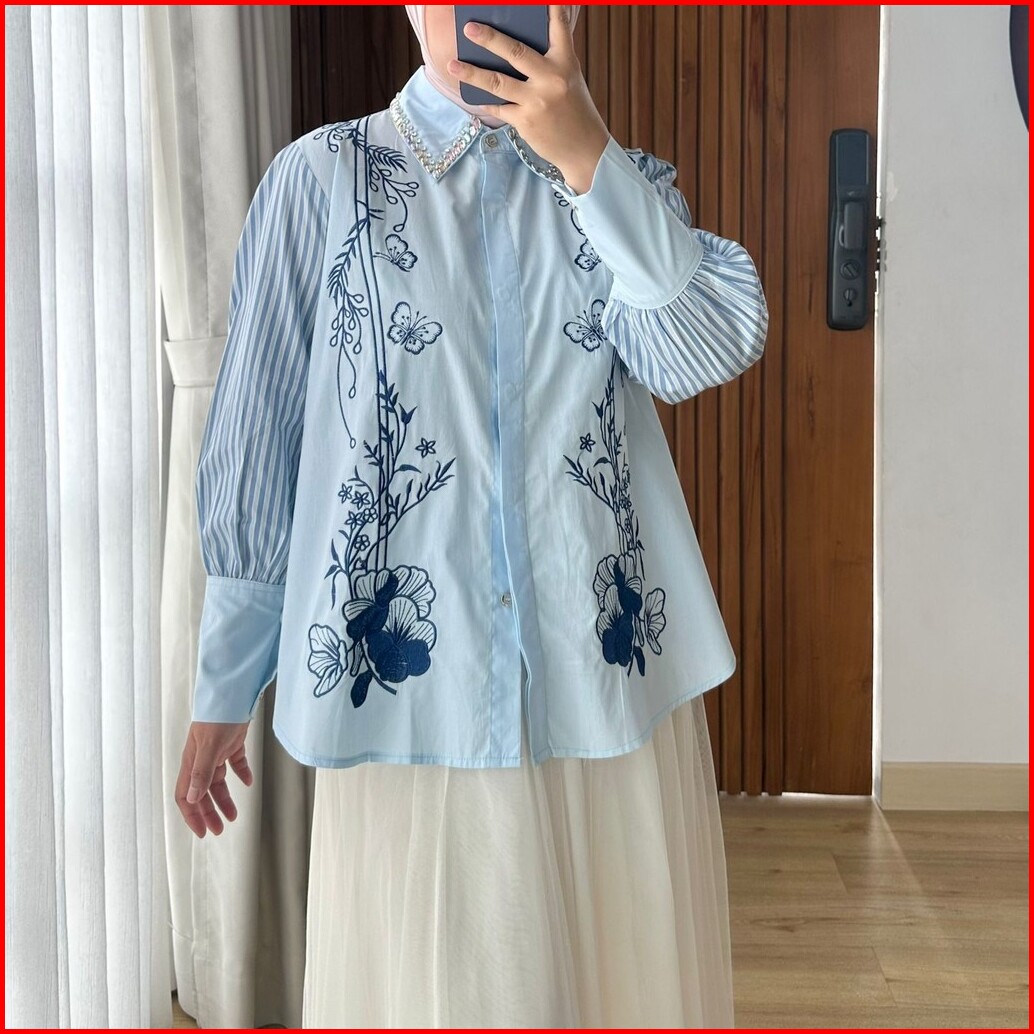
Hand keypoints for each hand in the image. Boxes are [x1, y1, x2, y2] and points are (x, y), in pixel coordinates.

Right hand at [175, 720, 253, 837]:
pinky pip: (235, 764)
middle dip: (209, 813)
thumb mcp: (209, 748)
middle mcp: (201, 760)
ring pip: (218, 782)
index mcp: (191, 763)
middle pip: (202, 793)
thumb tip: (193, 799)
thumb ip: (201, 773)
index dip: (192, 815)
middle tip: (219, 830)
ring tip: (234, 815)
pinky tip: (247, 782)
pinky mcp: (232, 744)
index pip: (186, 796)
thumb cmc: (217, 717)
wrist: (233, 694)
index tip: (202, 831)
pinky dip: (241, 774)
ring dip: (224, 799)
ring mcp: (216, 752)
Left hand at [447, 5, 610, 193]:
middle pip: (515, 52)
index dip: (551, 8)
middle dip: (490, 39)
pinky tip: (471, 95)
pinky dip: (484, 101)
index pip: (558, 27)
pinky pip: (498, 107)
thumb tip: (513, 51)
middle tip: (469, 28)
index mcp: (565, 63)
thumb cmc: (574, 111)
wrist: (583, 149)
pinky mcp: (525, 121)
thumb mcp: (569, 80)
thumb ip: (548, 63)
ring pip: (497, 82)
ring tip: (452, 64)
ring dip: (471, 73)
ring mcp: (536, 101)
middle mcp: (551, 79)